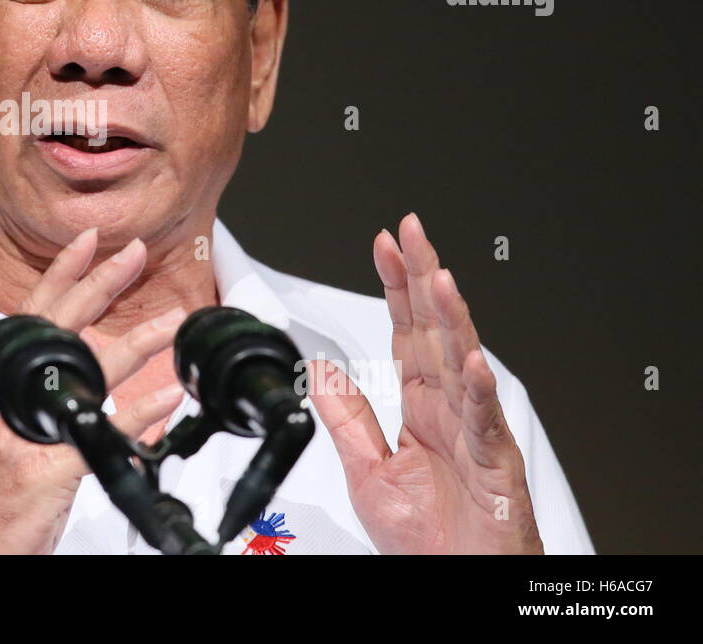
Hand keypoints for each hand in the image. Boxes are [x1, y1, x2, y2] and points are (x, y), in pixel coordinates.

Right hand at [0, 228, 185, 554]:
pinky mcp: (47, 473)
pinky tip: (165, 399)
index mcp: (6, 386)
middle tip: (132, 251)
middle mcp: (12, 401)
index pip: (33, 314)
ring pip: (84, 376)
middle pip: (57, 328)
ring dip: (134, 344)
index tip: (87, 239)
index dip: (60, 274)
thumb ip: (55, 403)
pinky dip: (135, 416)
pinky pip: (98, 437)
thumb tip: (106, 382)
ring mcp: (27, 434)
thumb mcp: (17, 434)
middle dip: (97, 283)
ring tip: (171, 323)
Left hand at [306, 212, 543, 553]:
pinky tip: (474, 361)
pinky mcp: (494, 465)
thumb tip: (319, 369)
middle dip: (423, 277)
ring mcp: (475, 431)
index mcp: (421, 405)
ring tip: (439, 279)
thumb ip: (346, 418)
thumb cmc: (427, 537)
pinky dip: (481, 392)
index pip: (406, 331)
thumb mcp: (366, 470)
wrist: (457, 581)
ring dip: (451, 320)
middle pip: (435, 330)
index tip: (384, 244)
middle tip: (412, 232)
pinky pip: (486, 423)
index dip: (396, 286)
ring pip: (463, 363)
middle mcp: (450, 408)